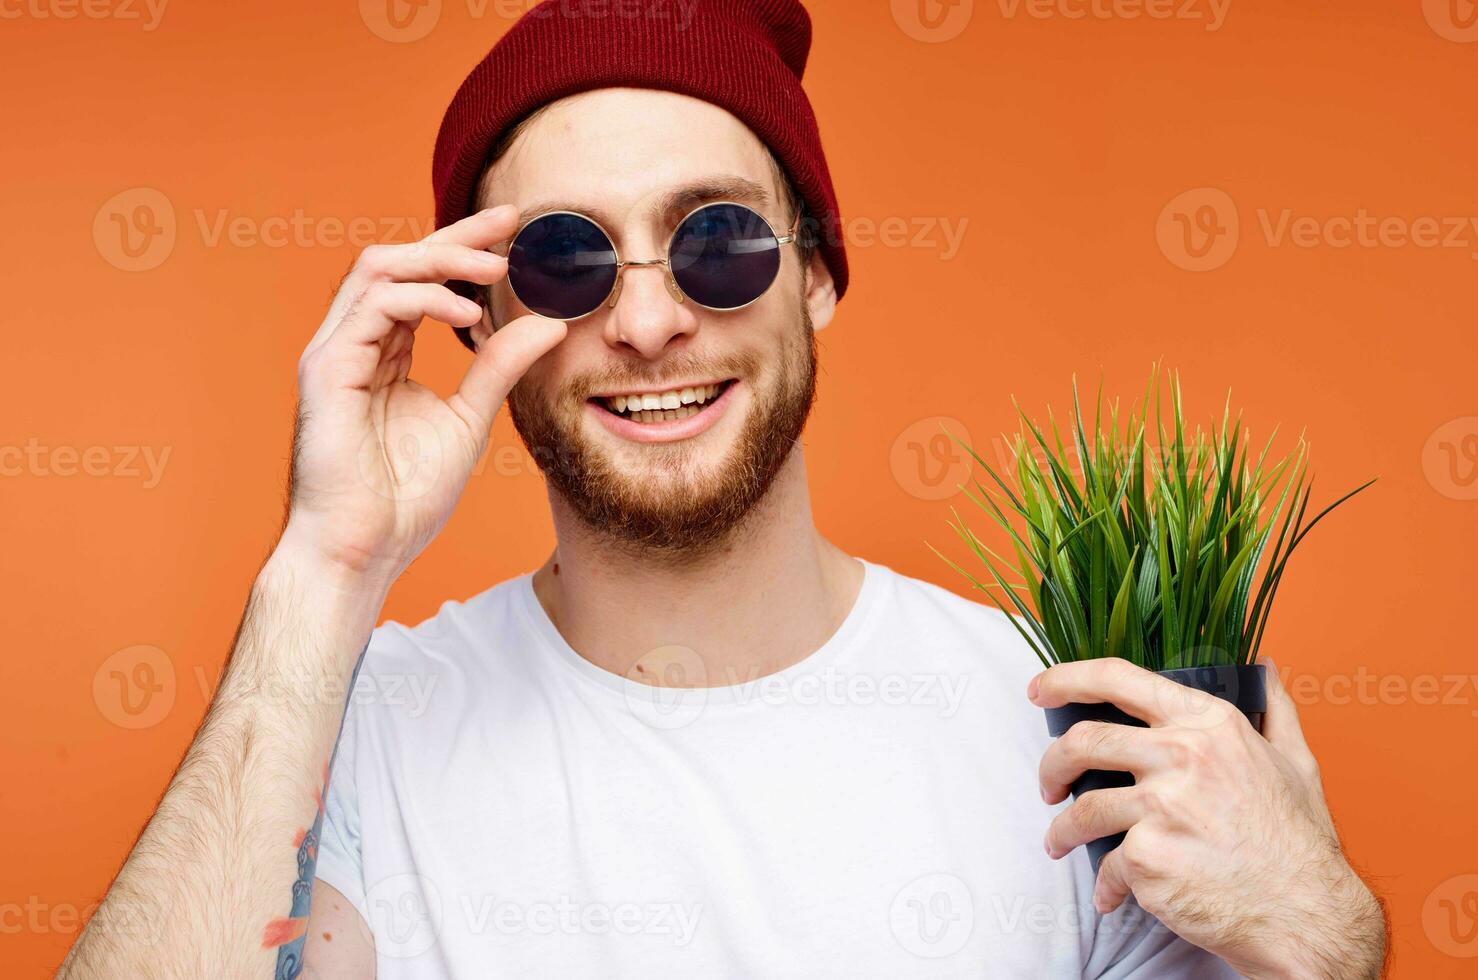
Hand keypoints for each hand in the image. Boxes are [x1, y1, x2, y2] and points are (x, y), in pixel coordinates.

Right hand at [281, 204, 565, 586]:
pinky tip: (466, 315)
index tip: (514, 230)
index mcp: (384, 352)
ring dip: (441, 260)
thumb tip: (549, 323)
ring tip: (495, 268)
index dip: (464, 249)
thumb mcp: (470, 419)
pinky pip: (374, 308)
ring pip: (379, 270)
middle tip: (510, 223)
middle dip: (456, 237)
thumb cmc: (405, 497)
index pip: (422, 280)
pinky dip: (423, 301)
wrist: (365, 549)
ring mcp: (335, 352)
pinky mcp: (326, 369)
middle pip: (398, 260)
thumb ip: (500, 368)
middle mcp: (354, 343)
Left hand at [1031, 657, 1387, 978]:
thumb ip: (1273, 709)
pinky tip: (1112, 895)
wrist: (1308, 917)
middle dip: (1052, 763)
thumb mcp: (1296, 762)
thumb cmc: (1300, 843)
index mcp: (1209, 724)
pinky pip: (1106, 866)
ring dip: (1061, 830)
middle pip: (1082, 741)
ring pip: (1082, 809)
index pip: (1119, 678)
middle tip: (1048, 783)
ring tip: (1061, 843)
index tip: (1039, 688)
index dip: (1067, 678)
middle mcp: (1181, 756)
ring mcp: (1161, 806)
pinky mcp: (1148, 856)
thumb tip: (1262, 666)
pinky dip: (1104, 885)